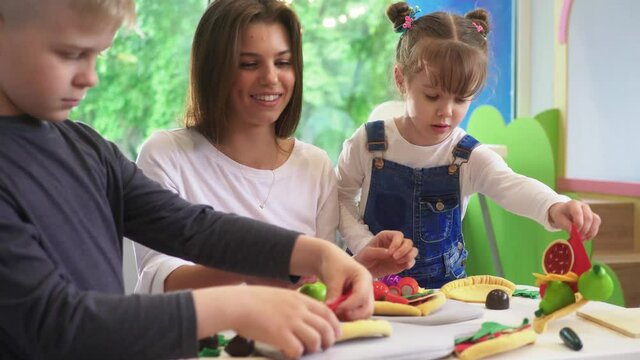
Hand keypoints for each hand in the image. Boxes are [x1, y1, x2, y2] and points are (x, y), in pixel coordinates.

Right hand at [193, 285, 339, 358]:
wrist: (237, 304)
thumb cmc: (253, 300)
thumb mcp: (280, 295)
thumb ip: (293, 305)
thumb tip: (302, 318)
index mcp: (299, 299)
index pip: (327, 312)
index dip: (334, 325)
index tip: (335, 334)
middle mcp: (298, 310)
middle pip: (325, 328)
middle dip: (328, 340)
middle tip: (323, 347)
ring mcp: (290, 322)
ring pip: (315, 340)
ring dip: (313, 348)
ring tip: (304, 351)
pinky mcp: (280, 335)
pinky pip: (297, 350)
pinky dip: (296, 354)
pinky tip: (288, 353)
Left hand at [289, 236, 373, 321]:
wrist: (330, 260)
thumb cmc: (333, 263)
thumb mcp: (333, 276)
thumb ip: (333, 292)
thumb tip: (331, 309)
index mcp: (364, 277)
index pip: (361, 296)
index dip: (348, 305)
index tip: (334, 308)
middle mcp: (368, 289)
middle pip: (367, 309)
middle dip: (352, 315)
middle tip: (335, 313)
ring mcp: (364, 296)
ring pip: (362, 314)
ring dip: (348, 317)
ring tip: (333, 312)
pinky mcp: (358, 302)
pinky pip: (355, 314)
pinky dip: (346, 316)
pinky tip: (334, 311)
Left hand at [353, 230, 417, 277]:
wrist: (365, 270)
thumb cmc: (364, 258)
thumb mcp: (367, 254)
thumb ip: (378, 252)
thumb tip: (389, 253)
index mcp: (386, 237)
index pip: (398, 235)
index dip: (397, 243)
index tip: (390, 253)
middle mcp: (395, 243)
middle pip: (408, 242)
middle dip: (404, 250)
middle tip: (395, 258)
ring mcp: (400, 253)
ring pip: (413, 251)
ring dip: (409, 256)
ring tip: (399, 262)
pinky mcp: (402, 263)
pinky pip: (411, 261)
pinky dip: (410, 263)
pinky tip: (404, 266)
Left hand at [548, 200, 600, 239]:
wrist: (563, 213)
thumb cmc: (560, 215)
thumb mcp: (559, 220)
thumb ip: (567, 226)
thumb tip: (574, 233)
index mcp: (573, 204)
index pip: (578, 213)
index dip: (578, 223)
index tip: (574, 232)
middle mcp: (584, 206)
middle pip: (588, 218)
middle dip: (584, 230)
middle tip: (578, 238)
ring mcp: (590, 211)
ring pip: (596, 220)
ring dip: (590, 232)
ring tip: (582, 239)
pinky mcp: (593, 217)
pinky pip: (597, 225)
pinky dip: (592, 233)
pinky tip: (586, 238)